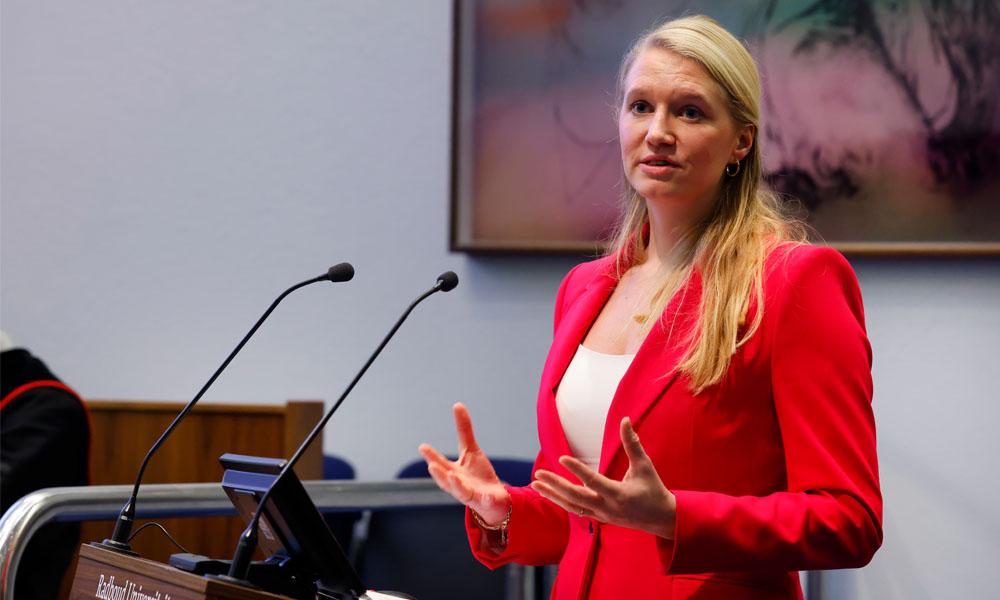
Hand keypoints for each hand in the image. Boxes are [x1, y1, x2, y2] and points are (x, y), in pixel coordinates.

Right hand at [418, 403, 510, 525]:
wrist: (494, 499)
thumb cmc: (478, 475)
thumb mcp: (471, 450)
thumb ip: (463, 430)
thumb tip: (457, 404)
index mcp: (453, 472)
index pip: (440, 464)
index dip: (431, 456)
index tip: (422, 446)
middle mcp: (459, 485)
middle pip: (446, 480)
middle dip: (438, 473)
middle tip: (431, 464)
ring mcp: (472, 495)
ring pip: (461, 492)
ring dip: (456, 485)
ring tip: (452, 475)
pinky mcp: (486, 502)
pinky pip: (486, 501)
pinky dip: (486, 499)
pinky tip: (488, 495)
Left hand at [531, 417, 676, 539]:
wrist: (661, 519)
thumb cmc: (653, 489)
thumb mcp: (644, 466)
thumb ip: (632, 443)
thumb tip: (625, 420)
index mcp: (619, 494)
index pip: (593, 481)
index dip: (576, 469)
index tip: (561, 459)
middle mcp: (607, 507)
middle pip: (575, 497)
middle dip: (555, 485)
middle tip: (538, 473)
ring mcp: (601, 515)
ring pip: (571, 506)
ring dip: (552, 495)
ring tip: (535, 484)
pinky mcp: (598, 518)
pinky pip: (576, 510)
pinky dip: (561, 501)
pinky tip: (548, 492)